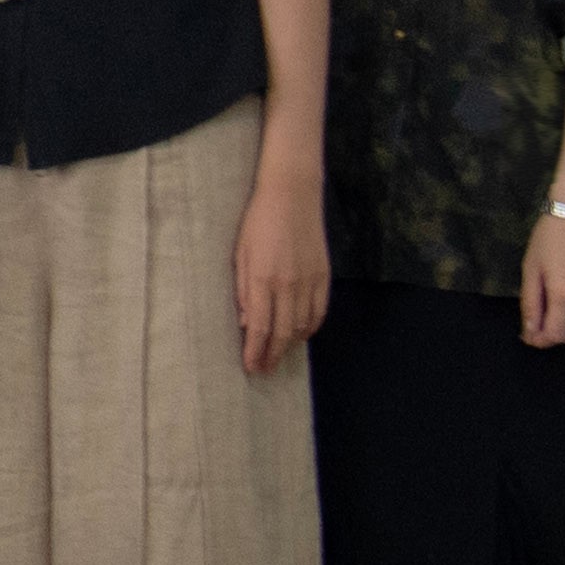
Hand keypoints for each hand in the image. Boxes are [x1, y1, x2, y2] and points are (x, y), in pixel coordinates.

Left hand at [233, 178, 329, 372]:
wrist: (292, 195)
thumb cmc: (258, 222)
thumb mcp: (240, 254)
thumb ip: (242, 290)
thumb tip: (244, 322)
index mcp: (262, 280)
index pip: (258, 327)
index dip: (254, 351)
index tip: (250, 367)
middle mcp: (288, 285)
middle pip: (282, 332)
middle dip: (272, 355)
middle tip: (263, 369)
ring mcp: (309, 281)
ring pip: (303, 326)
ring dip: (290, 345)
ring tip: (278, 354)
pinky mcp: (324, 276)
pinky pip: (320, 312)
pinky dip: (311, 328)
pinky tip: (301, 335)